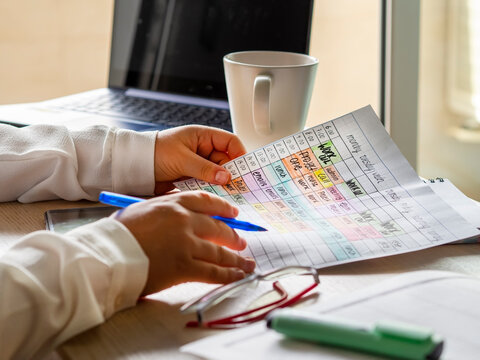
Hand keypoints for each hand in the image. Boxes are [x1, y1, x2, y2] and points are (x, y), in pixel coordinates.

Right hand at [114, 191, 255, 295]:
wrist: (107, 254)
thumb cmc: (119, 232)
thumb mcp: (143, 210)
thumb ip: (166, 210)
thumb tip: (182, 215)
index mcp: (174, 204)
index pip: (207, 202)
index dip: (224, 208)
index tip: (234, 213)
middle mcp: (185, 221)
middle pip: (218, 227)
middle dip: (233, 236)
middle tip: (241, 242)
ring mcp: (187, 244)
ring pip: (219, 252)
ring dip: (236, 259)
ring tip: (246, 262)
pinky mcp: (185, 267)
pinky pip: (213, 271)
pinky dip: (228, 275)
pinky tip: (237, 276)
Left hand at [153, 125, 245, 193]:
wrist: (134, 167)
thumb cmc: (154, 153)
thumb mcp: (182, 159)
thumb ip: (205, 169)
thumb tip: (226, 177)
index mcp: (202, 136)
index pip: (230, 142)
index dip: (240, 154)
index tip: (245, 170)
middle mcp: (203, 149)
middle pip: (227, 161)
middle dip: (232, 174)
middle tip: (238, 187)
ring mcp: (198, 164)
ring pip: (218, 175)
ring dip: (222, 184)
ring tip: (228, 194)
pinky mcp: (192, 178)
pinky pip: (208, 183)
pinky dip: (212, 190)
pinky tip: (215, 197)